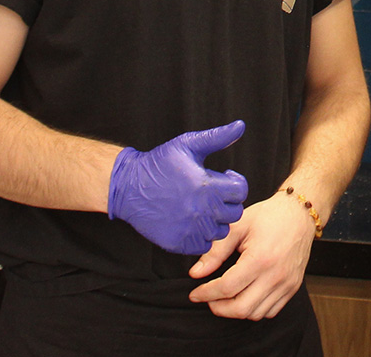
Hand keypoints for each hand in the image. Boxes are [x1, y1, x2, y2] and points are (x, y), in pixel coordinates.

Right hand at [108, 121, 249, 254]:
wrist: (129, 187)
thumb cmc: (159, 164)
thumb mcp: (188, 144)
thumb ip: (218, 137)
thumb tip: (240, 125)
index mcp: (207, 186)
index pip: (241, 192)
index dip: (235, 183)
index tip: (224, 178)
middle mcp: (201, 211)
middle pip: (234, 213)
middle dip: (228, 202)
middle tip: (214, 194)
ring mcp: (190, 229)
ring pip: (220, 231)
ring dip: (216, 220)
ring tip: (203, 207)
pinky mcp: (178, 243)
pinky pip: (203, 245)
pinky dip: (202, 235)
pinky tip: (193, 221)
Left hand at [188, 190, 313, 319]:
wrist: (300, 214)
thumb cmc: (269, 216)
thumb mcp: (238, 226)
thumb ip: (215, 251)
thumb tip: (196, 273)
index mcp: (260, 258)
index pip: (227, 288)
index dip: (206, 294)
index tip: (195, 293)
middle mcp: (276, 275)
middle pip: (240, 308)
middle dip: (218, 308)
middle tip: (208, 298)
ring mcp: (287, 283)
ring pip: (255, 314)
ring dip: (236, 310)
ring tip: (225, 297)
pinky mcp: (293, 287)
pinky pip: (270, 311)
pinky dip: (254, 309)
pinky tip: (246, 295)